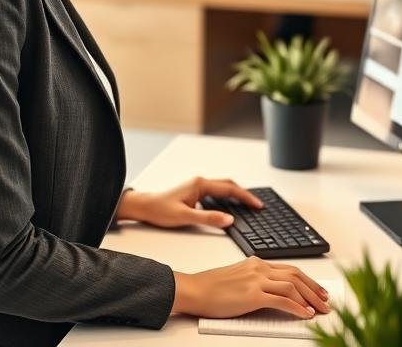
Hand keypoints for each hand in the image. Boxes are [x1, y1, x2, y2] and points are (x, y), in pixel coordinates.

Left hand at [115, 177, 262, 228]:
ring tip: (248, 205)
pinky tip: (229, 207)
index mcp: (199, 184)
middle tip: (257, 205)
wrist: (144, 206)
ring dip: (236, 194)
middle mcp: (199, 182)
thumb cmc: (160, 210)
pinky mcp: (193, 192)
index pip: (229, 189)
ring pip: (222, 187)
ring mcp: (196, 186)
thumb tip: (229, 220)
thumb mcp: (185, 217)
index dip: (245, 197)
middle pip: (228, 185)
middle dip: (244, 194)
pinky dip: (226, 197)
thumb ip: (208, 219)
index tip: (257, 205)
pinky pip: (215, 192)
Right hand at [172, 257, 329, 318]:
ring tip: (320, 310)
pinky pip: (282, 300)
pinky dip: (297, 307)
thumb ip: (255, 280)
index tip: (317, 290)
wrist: (194, 289)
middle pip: (295, 275)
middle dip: (314, 289)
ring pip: (292, 286)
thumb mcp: (237, 278)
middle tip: (326, 301)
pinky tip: (305, 314)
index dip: (307, 280)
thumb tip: (272, 292)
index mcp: (255, 262)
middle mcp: (258, 267)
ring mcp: (256, 280)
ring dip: (310, 299)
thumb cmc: (210, 287)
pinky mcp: (252, 294)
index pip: (289, 268)